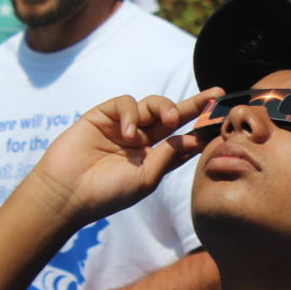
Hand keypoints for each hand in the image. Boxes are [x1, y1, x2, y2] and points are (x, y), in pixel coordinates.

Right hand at [22, 91, 212, 226]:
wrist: (68, 193)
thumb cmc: (108, 193)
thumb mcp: (146, 178)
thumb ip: (168, 156)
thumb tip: (194, 138)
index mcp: (154, 157)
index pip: (182, 138)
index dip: (201, 129)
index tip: (222, 121)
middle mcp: (141, 140)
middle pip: (172, 116)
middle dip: (195, 105)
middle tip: (216, 96)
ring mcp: (122, 126)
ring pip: (151, 104)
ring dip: (164, 107)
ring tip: (167, 120)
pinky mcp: (102, 116)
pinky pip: (125, 103)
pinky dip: (131, 113)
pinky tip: (129, 133)